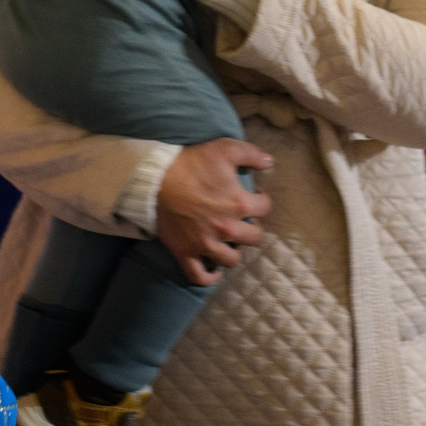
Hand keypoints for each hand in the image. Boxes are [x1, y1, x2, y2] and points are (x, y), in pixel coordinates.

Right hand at [154, 137, 273, 285]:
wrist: (155, 179)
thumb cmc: (190, 163)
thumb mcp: (224, 149)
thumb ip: (251, 153)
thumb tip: (270, 162)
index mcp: (239, 204)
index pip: (265, 207)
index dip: (261, 199)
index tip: (253, 195)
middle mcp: (227, 229)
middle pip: (255, 238)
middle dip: (252, 227)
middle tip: (242, 220)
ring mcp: (206, 244)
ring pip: (232, 260)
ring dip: (234, 251)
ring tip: (229, 241)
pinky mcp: (186, 253)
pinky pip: (200, 276)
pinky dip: (209, 277)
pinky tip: (214, 270)